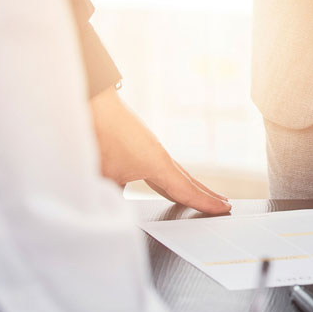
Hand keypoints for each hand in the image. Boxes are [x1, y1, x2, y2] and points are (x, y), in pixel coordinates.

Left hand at [91, 87, 230, 215]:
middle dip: (206, 192)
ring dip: (187, 183)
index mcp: (157, 164)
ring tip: (197, 192)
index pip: (186, 190)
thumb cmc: (98, 137)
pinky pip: (158, 163)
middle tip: (224, 201)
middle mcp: (158, 154)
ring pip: (173, 170)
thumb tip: (113, 207)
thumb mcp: (105, 178)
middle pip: (187, 178)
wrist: (88, 102)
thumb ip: (113, 197)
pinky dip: (168, 174)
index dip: (206, 203)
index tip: (224, 209)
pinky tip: (158, 178)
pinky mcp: (135, 140)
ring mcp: (148, 145)